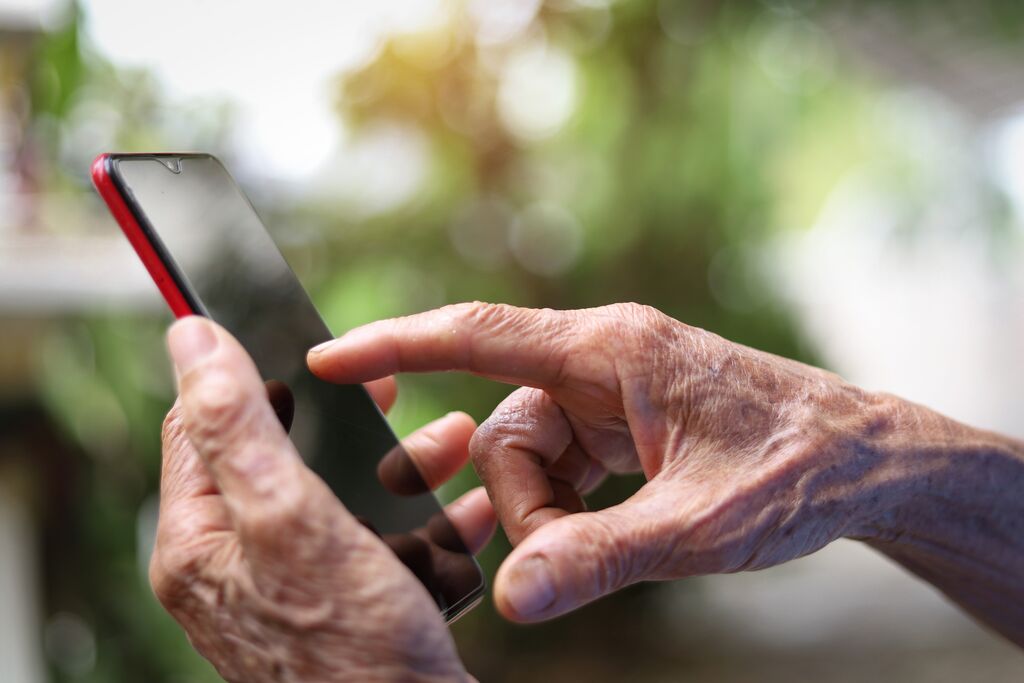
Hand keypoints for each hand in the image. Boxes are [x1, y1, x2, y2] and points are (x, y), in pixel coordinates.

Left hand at [152, 316, 494, 681]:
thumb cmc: (353, 651)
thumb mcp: (290, 520)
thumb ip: (236, 426)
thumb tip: (189, 338)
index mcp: (202, 540)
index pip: (202, 424)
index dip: (251, 371)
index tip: (310, 345)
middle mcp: (241, 562)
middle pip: (282, 453)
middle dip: (345, 417)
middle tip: (387, 388)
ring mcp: (297, 585)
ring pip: (343, 492)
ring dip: (400, 460)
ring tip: (452, 438)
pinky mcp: (349, 604)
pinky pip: (380, 539)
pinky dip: (424, 518)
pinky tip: (466, 509)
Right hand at [307, 302, 903, 621]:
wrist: (868, 462)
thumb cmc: (797, 470)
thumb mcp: (699, 524)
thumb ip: (601, 559)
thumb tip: (513, 598)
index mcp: (612, 350)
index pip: (477, 336)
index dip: (395, 344)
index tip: (328, 358)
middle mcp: (602, 362)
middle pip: (505, 430)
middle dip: (520, 504)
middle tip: (562, 558)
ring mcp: (611, 396)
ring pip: (530, 457)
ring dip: (548, 518)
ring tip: (597, 555)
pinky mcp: (624, 427)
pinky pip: (562, 468)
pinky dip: (567, 514)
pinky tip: (600, 542)